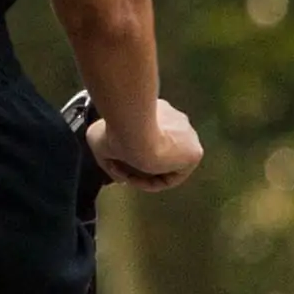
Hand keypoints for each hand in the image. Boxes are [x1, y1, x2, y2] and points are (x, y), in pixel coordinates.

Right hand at [85, 97, 204, 188]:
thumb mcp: (99, 140)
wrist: (132, 132)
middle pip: (161, 151)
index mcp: (158, 110)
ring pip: (166, 165)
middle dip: (143, 165)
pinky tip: (138, 181)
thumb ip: (108, 158)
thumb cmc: (114, 130)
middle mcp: (176, 120)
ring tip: (128, 178)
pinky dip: (155, 183)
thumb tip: (118, 177)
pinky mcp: (195, 153)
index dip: (135, 153)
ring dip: (146, 175)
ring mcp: (188, 136)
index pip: (153, 135)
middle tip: (124, 173)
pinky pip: (174, 176)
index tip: (119, 164)